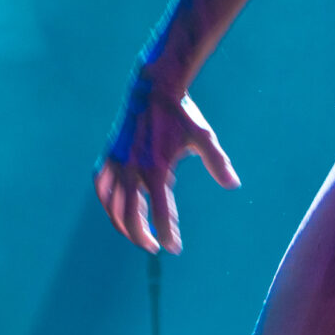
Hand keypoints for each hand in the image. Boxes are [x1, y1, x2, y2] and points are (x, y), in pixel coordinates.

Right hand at [96, 71, 239, 252]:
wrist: (153, 88)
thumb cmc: (181, 114)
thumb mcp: (203, 137)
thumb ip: (217, 163)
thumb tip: (234, 185)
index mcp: (156, 171)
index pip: (160, 216)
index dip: (168, 236)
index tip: (174, 247)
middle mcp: (132, 171)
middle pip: (131, 218)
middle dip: (142, 237)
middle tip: (155, 246)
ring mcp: (117, 164)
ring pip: (112, 206)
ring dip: (123, 225)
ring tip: (136, 234)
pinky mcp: (109, 155)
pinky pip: (101, 186)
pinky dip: (106, 202)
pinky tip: (115, 208)